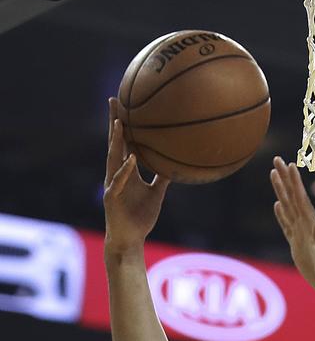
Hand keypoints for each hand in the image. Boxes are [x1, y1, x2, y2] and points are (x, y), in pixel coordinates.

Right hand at [104, 98, 169, 253]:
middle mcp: (116, 174)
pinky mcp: (112, 198)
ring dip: (116, 141)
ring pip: (113, 159)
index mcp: (126, 172)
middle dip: (114, 122)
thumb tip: (174, 165)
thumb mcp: (156, 194)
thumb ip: (162, 178)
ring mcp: (113, 185)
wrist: (130, 240)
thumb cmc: (140, 218)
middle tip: (114, 100)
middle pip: (115, 144)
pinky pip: (119, 182)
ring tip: (119, 122)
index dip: (124, 125)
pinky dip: (126, 170)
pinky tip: (132, 159)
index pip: (124, 144)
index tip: (125, 104)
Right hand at [270, 156, 314, 301]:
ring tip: (274, 175)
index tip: (288, 163)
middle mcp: (306, 225)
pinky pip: (286, 225)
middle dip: (284, 178)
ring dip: (281, 191)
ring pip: (287, 207)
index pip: (300, 198)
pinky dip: (281, 214)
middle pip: (292, 197)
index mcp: (311, 225)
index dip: (294, 181)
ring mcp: (301, 234)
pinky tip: (277, 205)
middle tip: (276, 159)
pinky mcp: (297, 245)